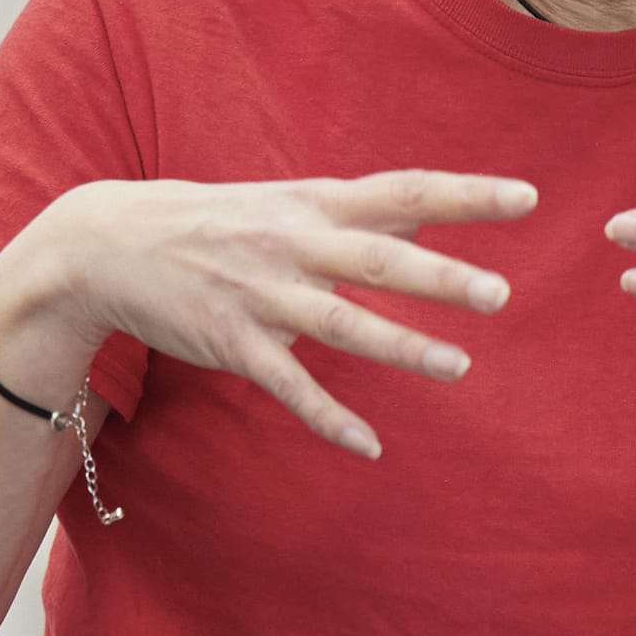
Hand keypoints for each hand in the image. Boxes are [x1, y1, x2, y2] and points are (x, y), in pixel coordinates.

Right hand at [0, 171, 537, 458]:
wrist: (108, 242)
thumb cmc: (211, 221)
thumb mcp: (284, 201)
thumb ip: (355, 212)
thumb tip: (428, 210)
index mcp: (312, 203)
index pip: (402, 190)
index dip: (465, 193)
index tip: (527, 196)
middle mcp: (292, 244)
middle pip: (378, 258)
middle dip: (439, 276)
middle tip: (501, 295)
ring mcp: (261, 295)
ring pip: (340, 323)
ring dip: (400, 346)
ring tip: (458, 366)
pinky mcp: (232, 342)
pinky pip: (288, 385)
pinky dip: (328, 417)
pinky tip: (369, 445)